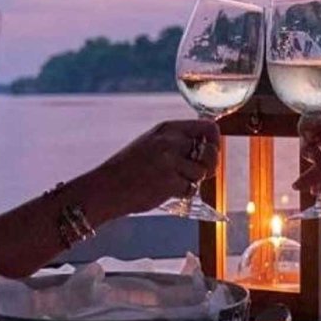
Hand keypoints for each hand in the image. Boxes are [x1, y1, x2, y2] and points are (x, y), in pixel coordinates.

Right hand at [95, 119, 219, 215]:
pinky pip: (191, 189)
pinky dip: (182, 193)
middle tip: (196, 174)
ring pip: (202, 172)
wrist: (104, 188)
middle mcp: (170, 141)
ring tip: (171, 182)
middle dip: (209, 166)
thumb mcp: (152, 143)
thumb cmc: (128, 169)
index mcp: (167, 128)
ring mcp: (169, 160)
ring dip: (192, 181)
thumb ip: (177, 142)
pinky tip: (164, 191)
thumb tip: (210, 148)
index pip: (208, 126)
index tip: (209, 153)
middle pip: (211, 150)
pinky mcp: (169, 181)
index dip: (215, 142)